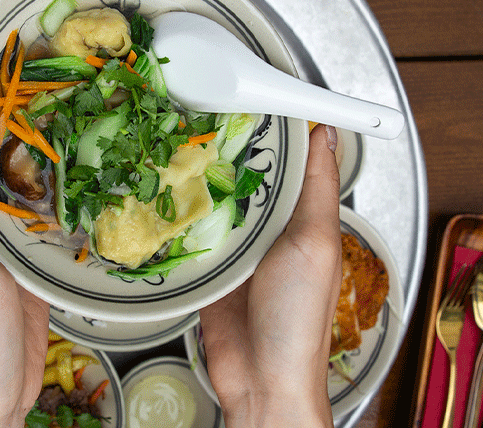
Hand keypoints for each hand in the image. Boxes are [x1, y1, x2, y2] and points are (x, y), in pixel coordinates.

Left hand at [0, 28, 49, 427]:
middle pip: (2, 156)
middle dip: (22, 116)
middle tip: (57, 72)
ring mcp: (16, 239)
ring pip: (32, 183)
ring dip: (50, 151)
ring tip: (84, 108)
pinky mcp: (41, 262)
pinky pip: (56, 219)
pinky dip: (71, 195)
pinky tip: (96, 176)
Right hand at [199, 124, 341, 427]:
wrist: (262, 381)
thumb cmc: (298, 320)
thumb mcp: (315, 245)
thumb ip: (317, 190)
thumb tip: (326, 136)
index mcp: (302, 221)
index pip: (289, 165)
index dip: (272, 134)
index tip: (247, 101)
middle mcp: (269, 231)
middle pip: (244, 181)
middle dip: (224, 156)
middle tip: (195, 121)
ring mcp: (236, 250)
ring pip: (214, 205)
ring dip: (196, 185)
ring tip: (170, 151)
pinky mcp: (207, 269)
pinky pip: (189, 237)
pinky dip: (176, 220)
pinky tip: (157, 198)